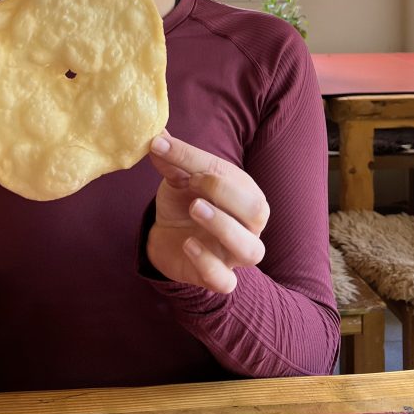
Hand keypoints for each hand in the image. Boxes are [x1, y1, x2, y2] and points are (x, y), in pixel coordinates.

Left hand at [146, 131, 268, 293]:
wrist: (167, 236)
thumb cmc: (183, 202)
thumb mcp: (177, 177)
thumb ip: (171, 159)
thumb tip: (156, 133)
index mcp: (244, 192)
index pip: (230, 174)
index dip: (197, 160)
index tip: (163, 148)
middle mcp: (248, 224)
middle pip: (257, 211)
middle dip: (225, 194)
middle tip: (192, 182)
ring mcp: (235, 254)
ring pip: (251, 250)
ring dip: (224, 227)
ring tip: (195, 208)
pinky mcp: (218, 277)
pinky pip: (226, 280)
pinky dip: (209, 264)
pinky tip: (188, 245)